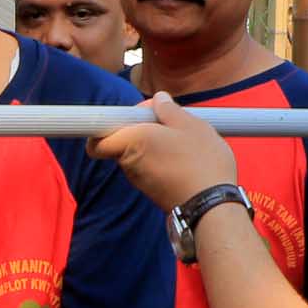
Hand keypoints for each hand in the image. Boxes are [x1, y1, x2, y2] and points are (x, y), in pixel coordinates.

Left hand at [85, 92, 239, 210]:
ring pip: (137, 155)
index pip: (96, 140)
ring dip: (153, 144)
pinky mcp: (151, 191)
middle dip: (139, 128)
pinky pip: (149, 168)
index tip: (131, 116)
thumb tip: (158, 99)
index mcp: (132, 140)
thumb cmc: (201, 162)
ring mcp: (139, 180)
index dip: (107, 125)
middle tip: (167, 121)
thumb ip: (170, 110)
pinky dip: (160, 160)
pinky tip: (185, 158)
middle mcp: (128, 163)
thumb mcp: (191, 125)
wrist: (211, 207)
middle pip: (121, 141)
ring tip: (182, 140)